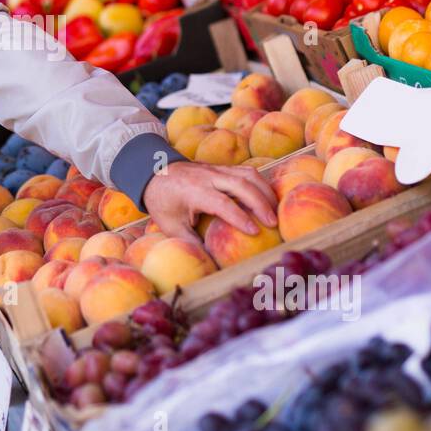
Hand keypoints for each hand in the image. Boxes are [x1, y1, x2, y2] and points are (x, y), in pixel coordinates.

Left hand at [141, 161, 276, 243]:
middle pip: (241, 184)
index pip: (222, 203)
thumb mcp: (170, 225)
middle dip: (260, 203)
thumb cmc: (163, 201)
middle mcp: (208, 177)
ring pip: (248, 174)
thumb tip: (209, 262)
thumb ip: (190, 242)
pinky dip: (261, 184)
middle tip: (273, 223)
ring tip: (276, 211)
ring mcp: (217, 169)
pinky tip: (269, 200)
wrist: (154, 172)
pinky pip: (247, 172)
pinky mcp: (224, 167)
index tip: (254, 231)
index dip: (239, 217)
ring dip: (265, 191)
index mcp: (194, 191)